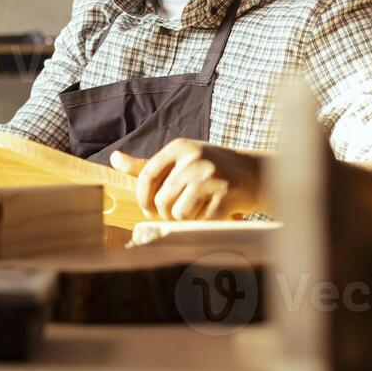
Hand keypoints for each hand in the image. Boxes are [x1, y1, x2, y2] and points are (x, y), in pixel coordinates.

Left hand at [111, 139, 264, 221]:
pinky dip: (203, 222)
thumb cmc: (211, 169)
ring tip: (199, 209)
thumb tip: (114, 158)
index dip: (143, 198)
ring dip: (186, 219)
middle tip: (178, 213)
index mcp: (180, 147)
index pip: (147, 175)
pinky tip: (214, 212)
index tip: (149, 209)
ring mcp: (211, 177)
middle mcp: (194, 159)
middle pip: (161, 199)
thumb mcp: (180, 160)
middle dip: (166, 213)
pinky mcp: (226, 195)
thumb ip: (146, 165)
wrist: (258, 174)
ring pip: (178, 212)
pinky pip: (200, 221)